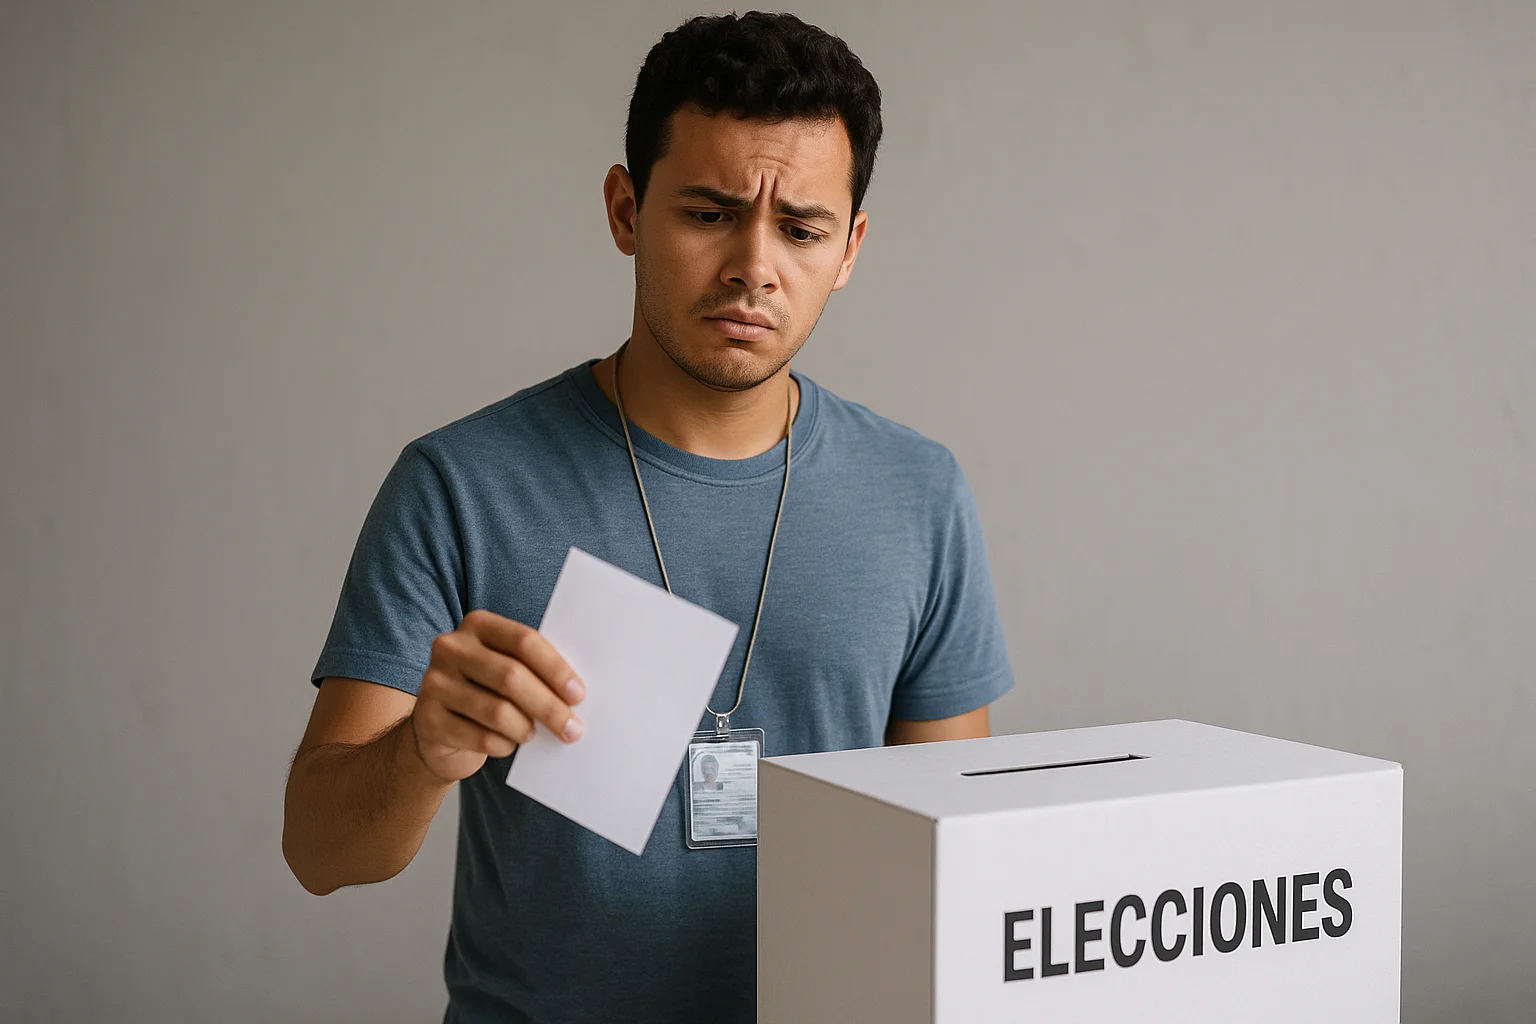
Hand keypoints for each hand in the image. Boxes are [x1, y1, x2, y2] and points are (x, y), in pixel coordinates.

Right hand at [410, 609, 585, 782]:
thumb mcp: (506, 670)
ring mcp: (434, 683)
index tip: (579, 694)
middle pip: (512, 676)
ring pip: (497, 711)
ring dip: (526, 729)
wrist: (438, 731)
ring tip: (532, 735)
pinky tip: (507, 744)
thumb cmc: (486, 694)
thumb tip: (576, 693)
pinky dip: (504, 746)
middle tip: (572, 730)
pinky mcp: (428, 720)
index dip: (555, 669)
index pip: (524, 641)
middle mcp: (450, 647)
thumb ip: (533, 670)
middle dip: (549, 706)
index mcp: (477, 625)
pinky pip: (481, 738)